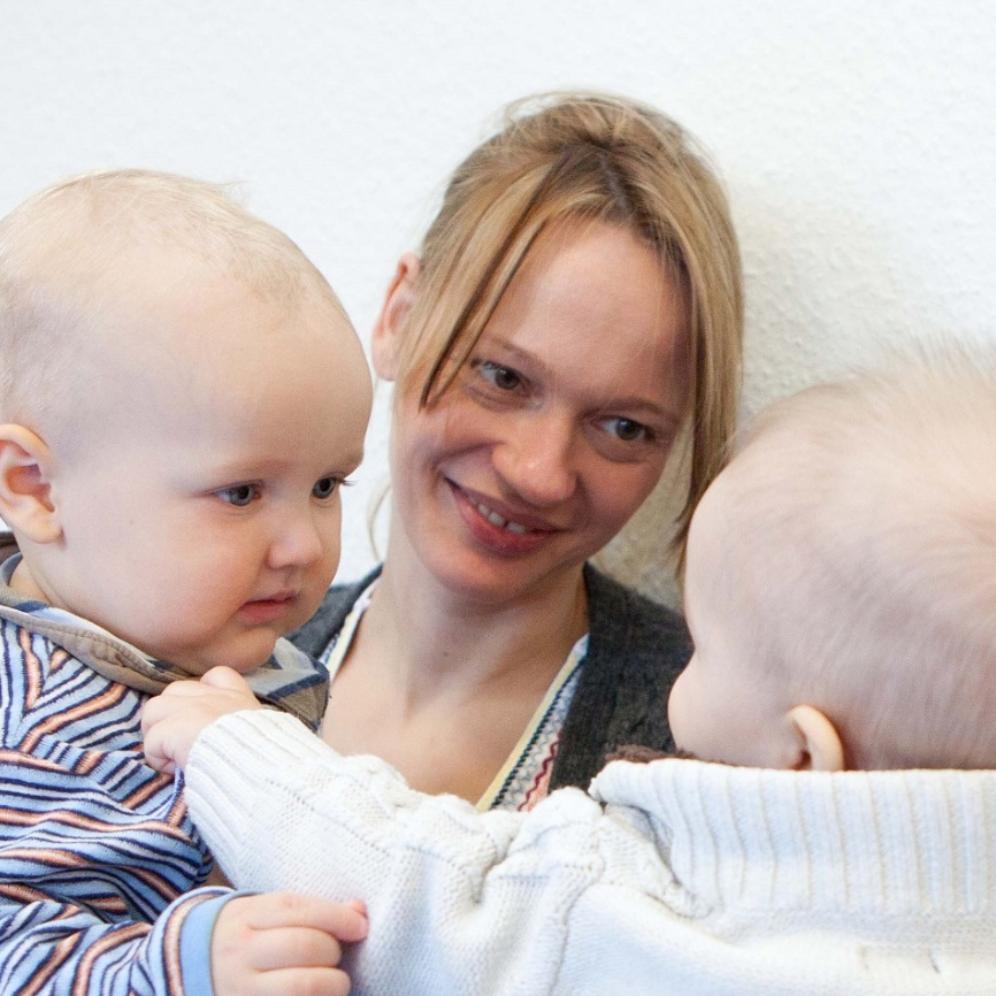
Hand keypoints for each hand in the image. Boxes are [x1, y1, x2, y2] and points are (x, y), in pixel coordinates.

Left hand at [142, 666, 262, 773]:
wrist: (260, 769)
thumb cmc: (264, 761)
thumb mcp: (264, 734)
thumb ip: (244, 728)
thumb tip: (222, 742)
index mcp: (239, 698)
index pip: (216, 676)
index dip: (201, 694)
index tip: (202, 720)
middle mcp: (215, 696)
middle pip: (175, 690)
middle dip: (171, 715)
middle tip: (179, 743)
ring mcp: (194, 708)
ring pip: (152, 709)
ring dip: (158, 734)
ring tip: (172, 755)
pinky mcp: (176, 728)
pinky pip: (151, 740)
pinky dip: (158, 758)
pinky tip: (176, 769)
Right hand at [212, 891, 367, 995]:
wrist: (198, 964)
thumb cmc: (251, 933)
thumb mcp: (270, 911)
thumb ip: (313, 909)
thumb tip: (358, 912)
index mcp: (249, 915)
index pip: (298, 910)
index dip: (337, 917)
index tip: (360, 927)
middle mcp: (242, 952)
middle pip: (303, 945)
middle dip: (333, 951)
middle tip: (338, 955)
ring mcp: (242, 988)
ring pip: (301, 985)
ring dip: (331, 983)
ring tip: (334, 981)